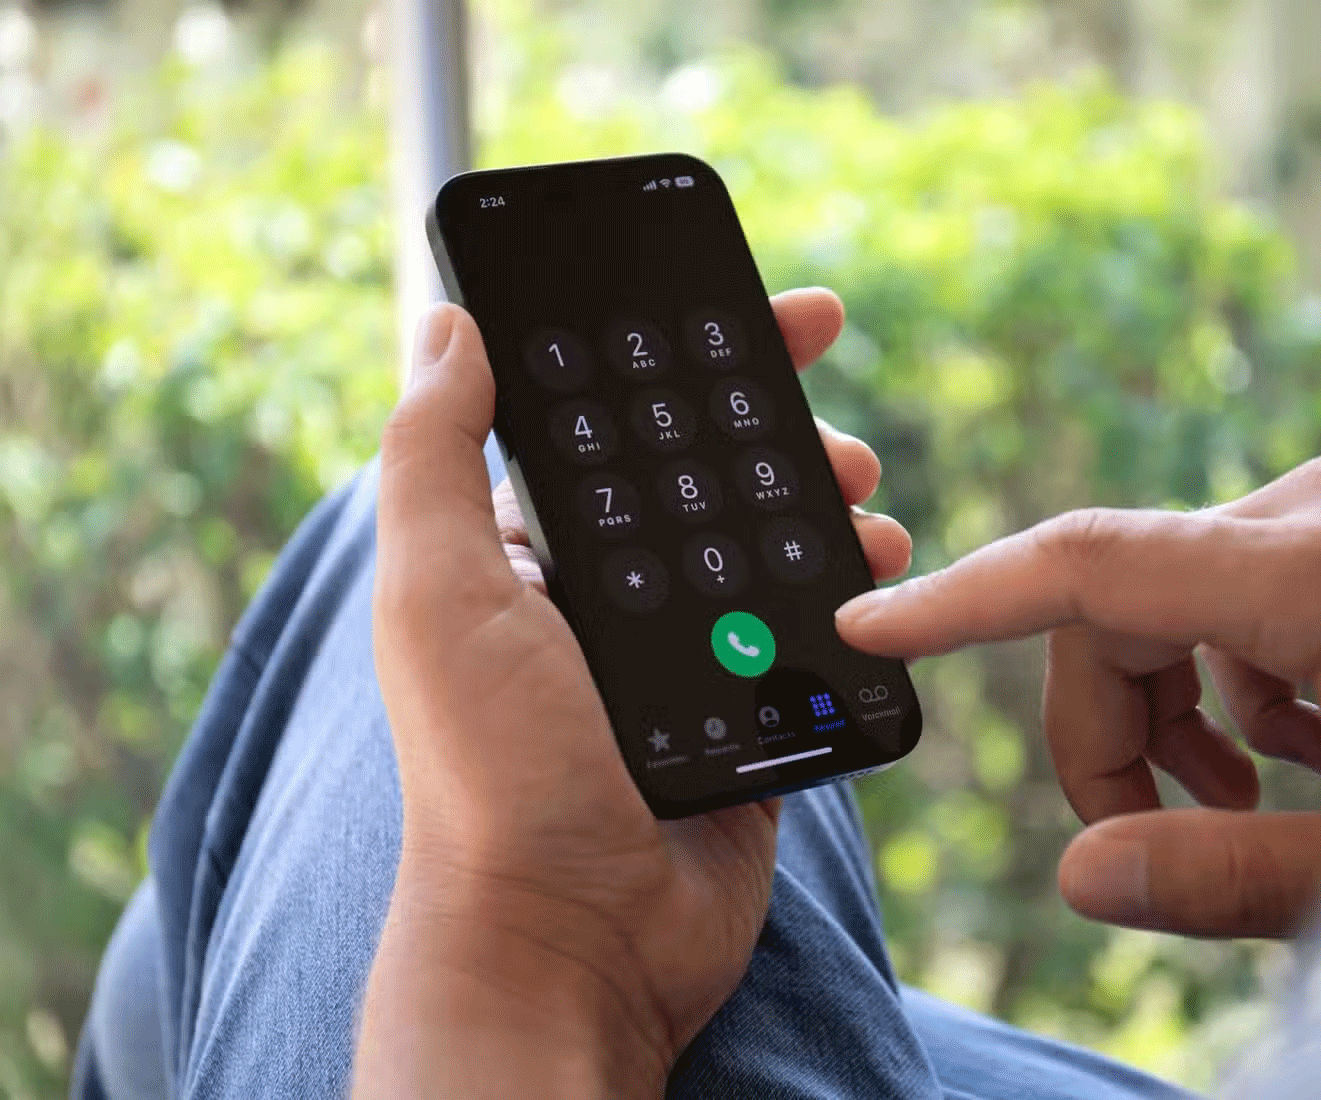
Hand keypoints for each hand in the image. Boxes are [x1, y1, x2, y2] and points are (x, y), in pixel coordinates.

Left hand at [359, 289, 908, 1098]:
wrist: (576, 939)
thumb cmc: (492, 771)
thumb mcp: (438, 595)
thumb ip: (435, 455)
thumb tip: (448, 324)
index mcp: (533, 558)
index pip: (614, 427)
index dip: (678, 359)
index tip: (755, 311)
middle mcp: (610, 601)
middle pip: (706, 477)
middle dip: (772, 424)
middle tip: (828, 400)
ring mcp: (685, 660)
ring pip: (770, 547)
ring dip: (822, 502)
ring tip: (862, 492)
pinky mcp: (751, 716)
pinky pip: (812, 632)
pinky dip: (852, 592)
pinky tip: (878, 569)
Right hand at [837, 452, 1320, 938]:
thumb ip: (1224, 874)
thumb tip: (1081, 874)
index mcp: (1319, 577)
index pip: (1087, 566)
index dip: (961, 598)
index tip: (868, 622)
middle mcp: (1317, 512)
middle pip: (1120, 606)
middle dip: (1109, 728)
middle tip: (1157, 839)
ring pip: (1173, 603)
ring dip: (1175, 713)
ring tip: (1250, 808)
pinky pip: (1237, 597)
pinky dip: (1231, 683)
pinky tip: (1299, 755)